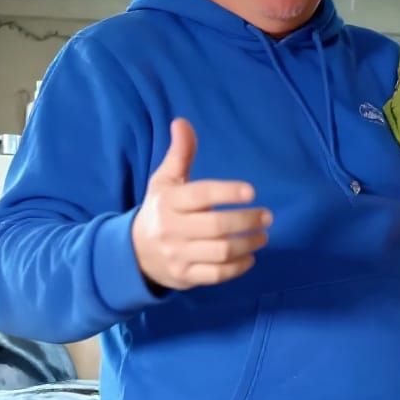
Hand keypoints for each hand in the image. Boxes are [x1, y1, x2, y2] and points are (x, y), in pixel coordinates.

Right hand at [131, 119, 270, 290]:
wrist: (133, 254)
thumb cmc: (159, 211)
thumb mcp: (164, 181)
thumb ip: (179, 155)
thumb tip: (182, 122)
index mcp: (168, 201)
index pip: (201, 195)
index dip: (227, 192)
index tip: (251, 192)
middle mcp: (171, 228)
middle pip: (217, 225)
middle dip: (246, 220)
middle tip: (266, 216)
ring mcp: (178, 255)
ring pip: (221, 251)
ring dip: (248, 243)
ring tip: (262, 236)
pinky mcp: (185, 276)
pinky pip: (217, 274)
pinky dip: (238, 267)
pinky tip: (250, 257)